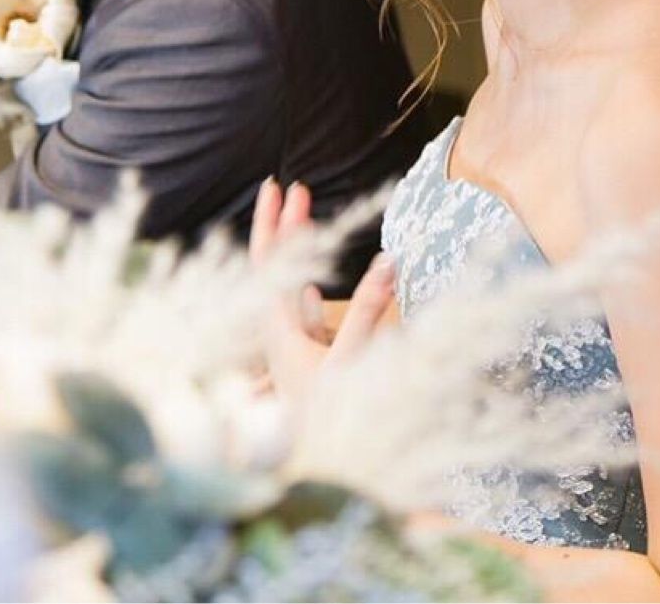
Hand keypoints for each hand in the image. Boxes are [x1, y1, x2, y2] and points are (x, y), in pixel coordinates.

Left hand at [249, 177, 396, 406]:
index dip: (274, 222)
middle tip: (291, 187)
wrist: (316, 473)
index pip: (270, 261)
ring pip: (283, 287)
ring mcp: (285, 346)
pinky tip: (309, 283)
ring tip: (299, 218)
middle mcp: (274, 332)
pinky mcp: (299, 361)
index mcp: (277, 328)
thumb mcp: (354, 360)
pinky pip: (295, 313)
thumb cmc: (329, 419)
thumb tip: (389, 259)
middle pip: (271, 266)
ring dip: (295, 252)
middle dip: (281, 225)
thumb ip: (369, 311)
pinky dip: (304, 286)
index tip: (279, 187)